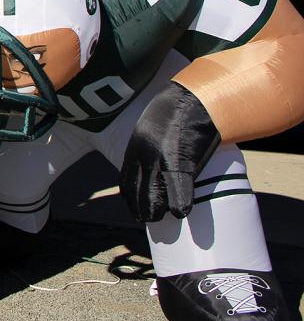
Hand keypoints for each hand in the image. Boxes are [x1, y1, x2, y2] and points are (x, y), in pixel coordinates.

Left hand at [120, 81, 221, 221]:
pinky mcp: (181, 162)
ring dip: (155, 212)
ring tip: (156, 221)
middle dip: (140, 209)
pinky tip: (181, 213)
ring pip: (154, 195)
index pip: (127, 179)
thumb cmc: (177, 111)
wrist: (194, 99)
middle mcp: (143, 155)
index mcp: (135, 147)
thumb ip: (149, 145)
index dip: (130, 196)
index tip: (133, 207)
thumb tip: (154, 163)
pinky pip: (179, 190)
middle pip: (138, 191)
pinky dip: (180, 204)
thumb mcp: (153, 126)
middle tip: (145, 219)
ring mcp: (161, 160)